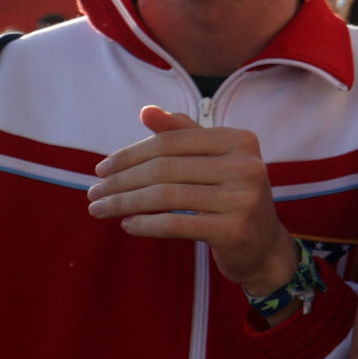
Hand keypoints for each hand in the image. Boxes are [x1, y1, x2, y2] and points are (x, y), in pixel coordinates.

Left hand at [87, 106, 297, 294]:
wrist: (264, 246)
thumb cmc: (231, 197)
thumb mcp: (213, 161)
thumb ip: (182, 134)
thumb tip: (146, 111)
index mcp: (240, 140)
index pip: (172, 141)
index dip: (131, 153)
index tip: (102, 168)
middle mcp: (247, 165)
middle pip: (166, 168)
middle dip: (122, 180)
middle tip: (93, 192)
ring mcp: (244, 199)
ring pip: (167, 196)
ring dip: (125, 203)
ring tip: (100, 209)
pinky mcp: (235, 230)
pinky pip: (176, 224)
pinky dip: (145, 224)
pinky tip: (126, 224)